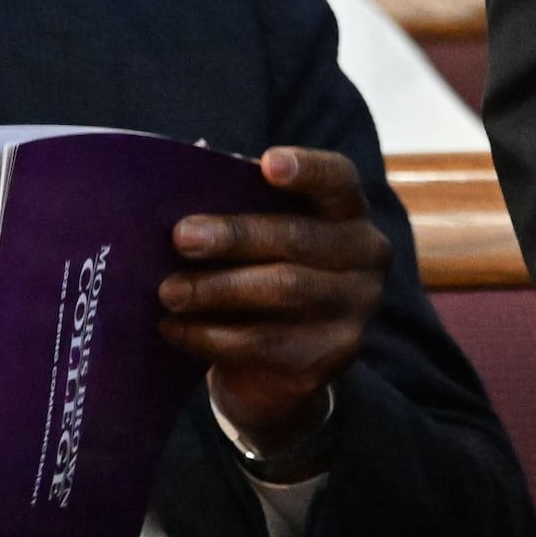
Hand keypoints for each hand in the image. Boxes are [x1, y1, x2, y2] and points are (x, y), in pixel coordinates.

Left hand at [162, 147, 387, 455]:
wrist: (278, 372)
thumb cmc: (260, 278)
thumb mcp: (261, 241)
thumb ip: (239, 209)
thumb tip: (184, 184)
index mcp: (348, 214)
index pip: (338, 180)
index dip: (307, 169)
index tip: (267, 163)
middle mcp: (365, 256)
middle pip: (299, 237)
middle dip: (236, 236)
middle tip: (182, 237)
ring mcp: (354, 309)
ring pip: (283, 290)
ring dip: (217, 289)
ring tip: (169, 291)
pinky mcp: (330, 357)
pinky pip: (265, 342)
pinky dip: (210, 335)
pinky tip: (174, 328)